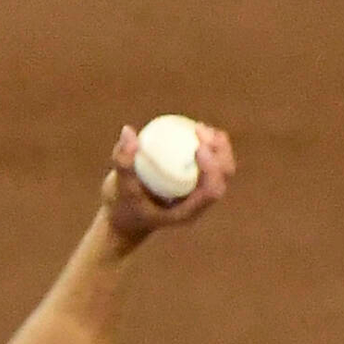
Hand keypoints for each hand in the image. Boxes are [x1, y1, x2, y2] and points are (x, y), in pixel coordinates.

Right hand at [100, 122, 234, 247]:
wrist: (126, 217)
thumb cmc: (123, 206)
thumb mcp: (119, 188)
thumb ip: (123, 162)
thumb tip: (128, 131)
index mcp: (188, 212)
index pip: (211, 191)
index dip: (211, 167)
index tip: (197, 147)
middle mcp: (198, 201)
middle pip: (223, 175)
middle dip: (219, 151)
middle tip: (200, 131)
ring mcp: (199, 190)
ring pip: (222, 165)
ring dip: (217, 144)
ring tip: (199, 127)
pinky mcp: (196, 179)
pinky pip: (210, 158)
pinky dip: (206, 142)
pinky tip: (193, 127)